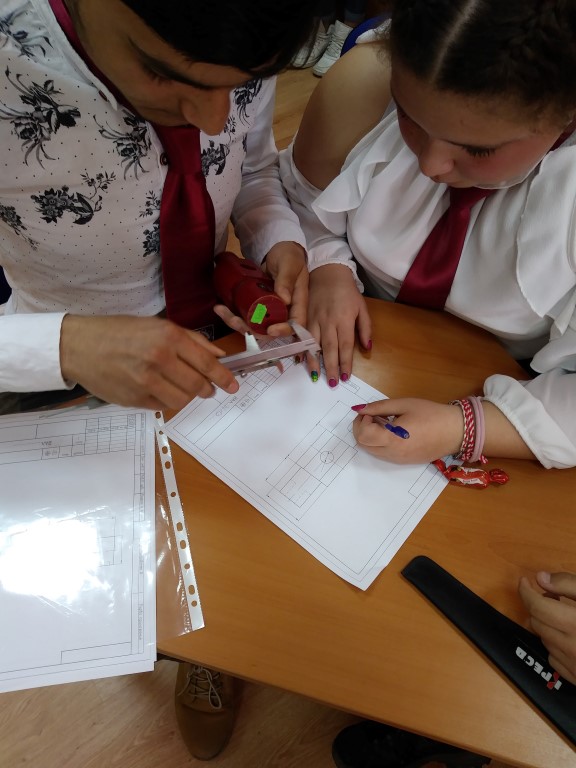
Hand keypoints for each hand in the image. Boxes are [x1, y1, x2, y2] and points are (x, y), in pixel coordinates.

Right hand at [60, 314, 238, 409]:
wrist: (80, 346)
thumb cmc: (119, 332)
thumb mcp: (157, 325)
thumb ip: (191, 340)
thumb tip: (219, 355)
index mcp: (168, 337)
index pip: (206, 363)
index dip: (224, 377)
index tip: (233, 386)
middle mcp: (159, 360)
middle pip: (198, 385)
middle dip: (207, 389)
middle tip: (207, 388)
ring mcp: (146, 382)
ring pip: (183, 400)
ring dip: (187, 395)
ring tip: (178, 385)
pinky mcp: (135, 400)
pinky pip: (163, 406)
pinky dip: (166, 400)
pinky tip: (158, 388)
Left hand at [214, 242, 307, 339]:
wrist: (278, 252)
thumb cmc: (289, 256)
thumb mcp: (289, 263)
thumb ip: (287, 279)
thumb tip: (284, 300)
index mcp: (297, 303)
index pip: (295, 324)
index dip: (283, 331)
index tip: (270, 330)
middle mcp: (283, 311)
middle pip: (270, 330)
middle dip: (250, 329)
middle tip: (233, 319)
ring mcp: (269, 310)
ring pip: (254, 325)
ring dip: (236, 323)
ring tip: (220, 310)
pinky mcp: (257, 306)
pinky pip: (246, 316)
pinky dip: (232, 314)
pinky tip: (220, 307)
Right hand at [307, 264, 370, 384]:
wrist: (328, 272)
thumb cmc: (347, 291)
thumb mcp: (362, 306)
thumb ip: (365, 327)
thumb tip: (368, 347)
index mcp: (344, 319)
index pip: (346, 345)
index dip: (346, 362)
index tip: (346, 377)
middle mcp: (329, 321)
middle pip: (330, 348)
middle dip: (331, 367)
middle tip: (332, 383)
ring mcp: (315, 319)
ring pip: (314, 344)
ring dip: (314, 361)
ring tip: (315, 376)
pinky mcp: (305, 317)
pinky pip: (302, 336)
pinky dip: (301, 349)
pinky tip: (300, 360)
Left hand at [351, 399, 462, 463]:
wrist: (455, 430)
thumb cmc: (431, 414)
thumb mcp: (404, 404)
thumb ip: (379, 407)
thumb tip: (360, 409)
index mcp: (392, 439)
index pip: (363, 435)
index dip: (362, 421)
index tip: (372, 412)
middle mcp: (393, 454)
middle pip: (363, 445)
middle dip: (361, 429)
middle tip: (373, 416)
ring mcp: (399, 460)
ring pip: (371, 451)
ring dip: (370, 437)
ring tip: (383, 423)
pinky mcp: (404, 462)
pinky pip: (383, 455)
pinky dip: (380, 443)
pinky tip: (391, 432)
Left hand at [519, 571, 575, 684]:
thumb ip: (569, 585)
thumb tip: (540, 578)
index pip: (538, 606)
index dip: (526, 592)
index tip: (524, 582)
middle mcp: (572, 646)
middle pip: (537, 621)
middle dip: (539, 606)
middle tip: (554, 597)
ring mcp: (573, 665)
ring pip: (543, 638)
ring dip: (547, 624)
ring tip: (566, 617)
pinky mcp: (574, 678)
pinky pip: (553, 656)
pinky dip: (555, 644)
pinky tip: (570, 638)